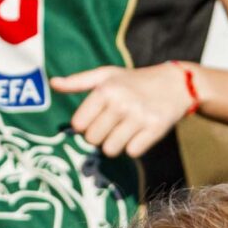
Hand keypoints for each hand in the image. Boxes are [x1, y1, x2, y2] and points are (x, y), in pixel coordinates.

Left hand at [52, 64, 193, 158]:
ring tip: (124, 131)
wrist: (175, 84)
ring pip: (111, 149)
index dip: (85, 126)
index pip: (79, 124)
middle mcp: (121, 102)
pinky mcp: (155, 129)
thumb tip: (52, 83)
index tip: (96, 119)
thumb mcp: (106, 75)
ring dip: (115, 145)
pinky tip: (140, 134)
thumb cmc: (134, 80)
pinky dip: (134, 147)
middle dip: (100, 137)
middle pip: (93, 140)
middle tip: (112, 126)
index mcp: (105, 89)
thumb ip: (78, 81)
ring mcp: (139, 116)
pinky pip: (132, 152)